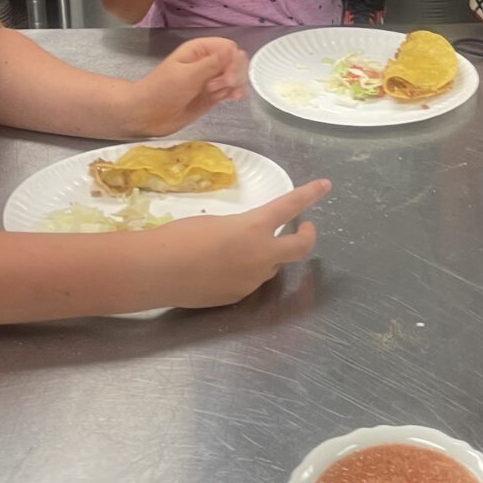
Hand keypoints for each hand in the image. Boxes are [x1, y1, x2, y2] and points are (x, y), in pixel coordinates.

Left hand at [123, 38, 247, 136]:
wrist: (147, 114)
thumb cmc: (161, 90)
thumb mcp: (187, 75)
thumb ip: (212, 64)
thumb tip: (234, 50)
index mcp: (200, 50)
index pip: (229, 48)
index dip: (232, 61)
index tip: (227, 77)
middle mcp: (208, 62)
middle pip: (236, 62)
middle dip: (234, 74)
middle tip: (219, 87)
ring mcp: (211, 80)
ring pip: (236, 77)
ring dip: (234, 85)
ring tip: (216, 95)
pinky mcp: (213, 96)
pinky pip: (232, 90)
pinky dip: (236, 93)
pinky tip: (233, 98)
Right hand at [150, 180, 330, 308]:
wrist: (158, 271)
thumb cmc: (180, 237)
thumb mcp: (218, 222)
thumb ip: (242, 229)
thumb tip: (246, 239)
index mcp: (255, 228)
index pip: (291, 206)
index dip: (310, 194)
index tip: (325, 185)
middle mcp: (261, 255)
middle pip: (301, 247)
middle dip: (307, 236)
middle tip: (304, 228)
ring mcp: (252, 280)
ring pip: (272, 265)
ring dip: (268, 255)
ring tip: (240, 249)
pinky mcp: (239, 297)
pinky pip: (251, 281)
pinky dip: (247, 272)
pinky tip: (222, 269)